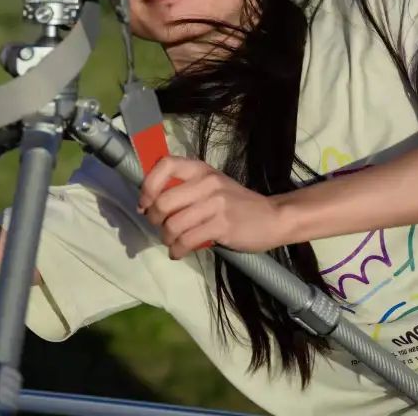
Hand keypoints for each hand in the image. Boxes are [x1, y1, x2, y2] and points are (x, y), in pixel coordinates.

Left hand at [138, 156, 287, 258]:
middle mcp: (207, 182)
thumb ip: (185, 189)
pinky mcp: (222, 225)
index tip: (145, 202)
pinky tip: (179, 252)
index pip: (165, 165)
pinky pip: (187, 241)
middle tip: (160, 227)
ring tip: (172, 243)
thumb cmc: (237, 204)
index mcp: (201, 169)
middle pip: (163, 201)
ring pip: (173, 224)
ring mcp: (216, 203)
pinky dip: (177, 250)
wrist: (273, 217)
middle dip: (154, 219)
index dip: (148, 185)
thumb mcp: (212, 187)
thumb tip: (149, 204)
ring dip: (166, 238)